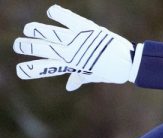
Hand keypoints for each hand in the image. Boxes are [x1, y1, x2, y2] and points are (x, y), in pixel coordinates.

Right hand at [13, 4, 135, 90]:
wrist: (129, 63)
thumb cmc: (111, 70)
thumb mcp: (94, 75)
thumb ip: (79, 77)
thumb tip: (70, 86)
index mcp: (72, 65)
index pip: (46, 68)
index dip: (31, 69)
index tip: (19, 71)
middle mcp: (72, 53)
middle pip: (43, 49)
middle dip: (27, 47)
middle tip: (19, 45)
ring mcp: (78, 40)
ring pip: (50, 33)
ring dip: (36, 31)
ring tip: (28, 29)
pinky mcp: (86, 28)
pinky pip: (67, 18)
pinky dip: (58, 13)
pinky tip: (51, 11)